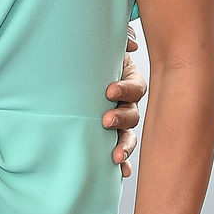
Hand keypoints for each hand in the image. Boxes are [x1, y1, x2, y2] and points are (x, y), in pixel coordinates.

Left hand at [103, 27, 144, 176]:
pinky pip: (121, 151)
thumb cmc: (94, 59)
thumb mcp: (105, 48)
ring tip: (115, 155)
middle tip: (105, 121)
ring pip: (129, 136)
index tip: (109, 91)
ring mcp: (121, 122)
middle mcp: (128, 104)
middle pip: (132, 115)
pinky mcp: (111, 136)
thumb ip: (120, 42)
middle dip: (121, 119)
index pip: (135, 88)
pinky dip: (124, 162)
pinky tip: (122, 172)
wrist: (78, 73)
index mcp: (129, 82)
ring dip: (124, 145)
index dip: (125, 90)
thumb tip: (130, 44)